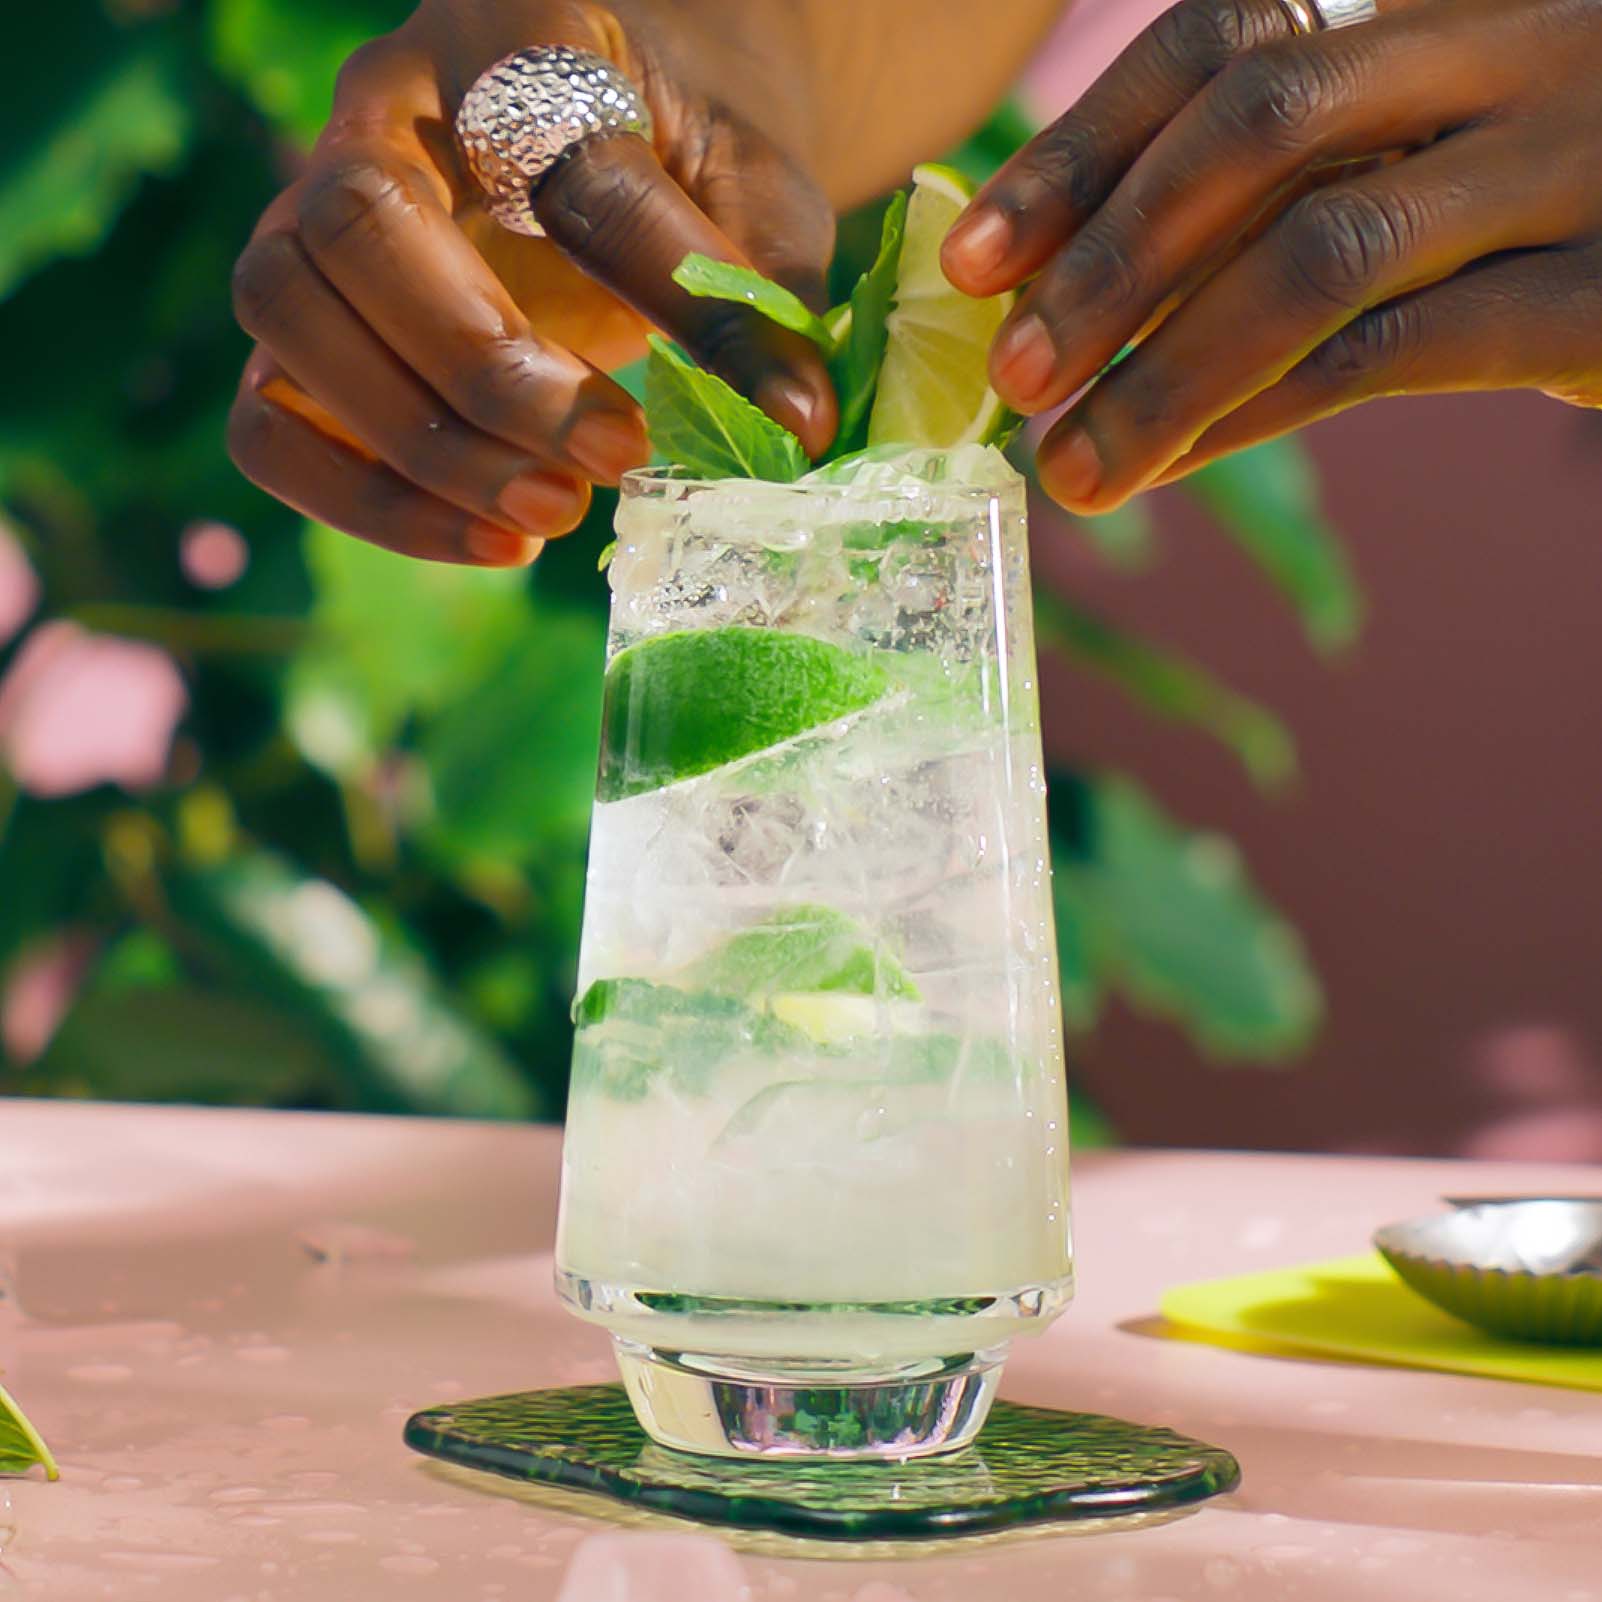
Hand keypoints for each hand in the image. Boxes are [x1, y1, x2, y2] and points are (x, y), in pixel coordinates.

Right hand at [228, 0, 837, 564]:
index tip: (721, 407)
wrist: (628, 132)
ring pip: (283, 314)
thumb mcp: (754, 195)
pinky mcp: (307, 327)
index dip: (637, 284)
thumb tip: (791, 428)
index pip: (552, 150)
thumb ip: (759, 293)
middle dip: (482, 377)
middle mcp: (386, 110)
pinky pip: (268, 422)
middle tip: (615, 460)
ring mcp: (318, 215)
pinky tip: (492, 543)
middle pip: (357, 227)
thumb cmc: (689, 157)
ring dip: (417, 447)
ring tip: (553, 515)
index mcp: (517, 40)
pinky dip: (364, 501)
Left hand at [943, 0, 1601, 512]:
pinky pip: (1390, 358)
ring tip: (1071, 467)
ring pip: (1324, 254)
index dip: (1079, 151)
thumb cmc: (1531, 211)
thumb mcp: (1413, 148)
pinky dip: (1256, 416)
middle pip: (1263, 122)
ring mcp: (1577, 159)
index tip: (969, 263)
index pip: (1225, 34)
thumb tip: (1061, 293)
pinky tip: (1173, 463)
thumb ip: (1274, 181)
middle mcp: (1517, 41)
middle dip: (1109, 261)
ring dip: (1168, 374)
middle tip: (1011, 374)